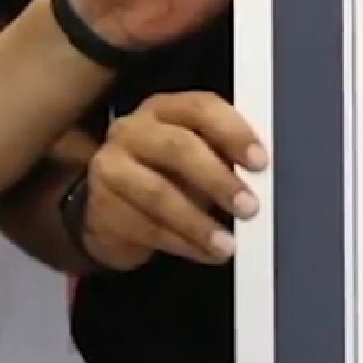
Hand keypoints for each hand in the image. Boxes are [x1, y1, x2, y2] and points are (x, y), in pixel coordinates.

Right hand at [80, 91, 266, 270]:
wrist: (110, 211)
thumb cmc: (166, 176)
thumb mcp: (195, 157)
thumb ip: (223, 156)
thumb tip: (260, 177)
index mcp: (164, 109)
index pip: (200, 108)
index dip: (233, 132)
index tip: (260, 162)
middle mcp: (132, 130)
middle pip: (177, 148)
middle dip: (217, 179)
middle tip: (249, 207)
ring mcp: (111, 167)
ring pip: (158, 194)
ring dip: (198, 223)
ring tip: (228, 245)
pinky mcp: (102, 206)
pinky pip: (147, 228)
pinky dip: (184, 244)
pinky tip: (208, 254)